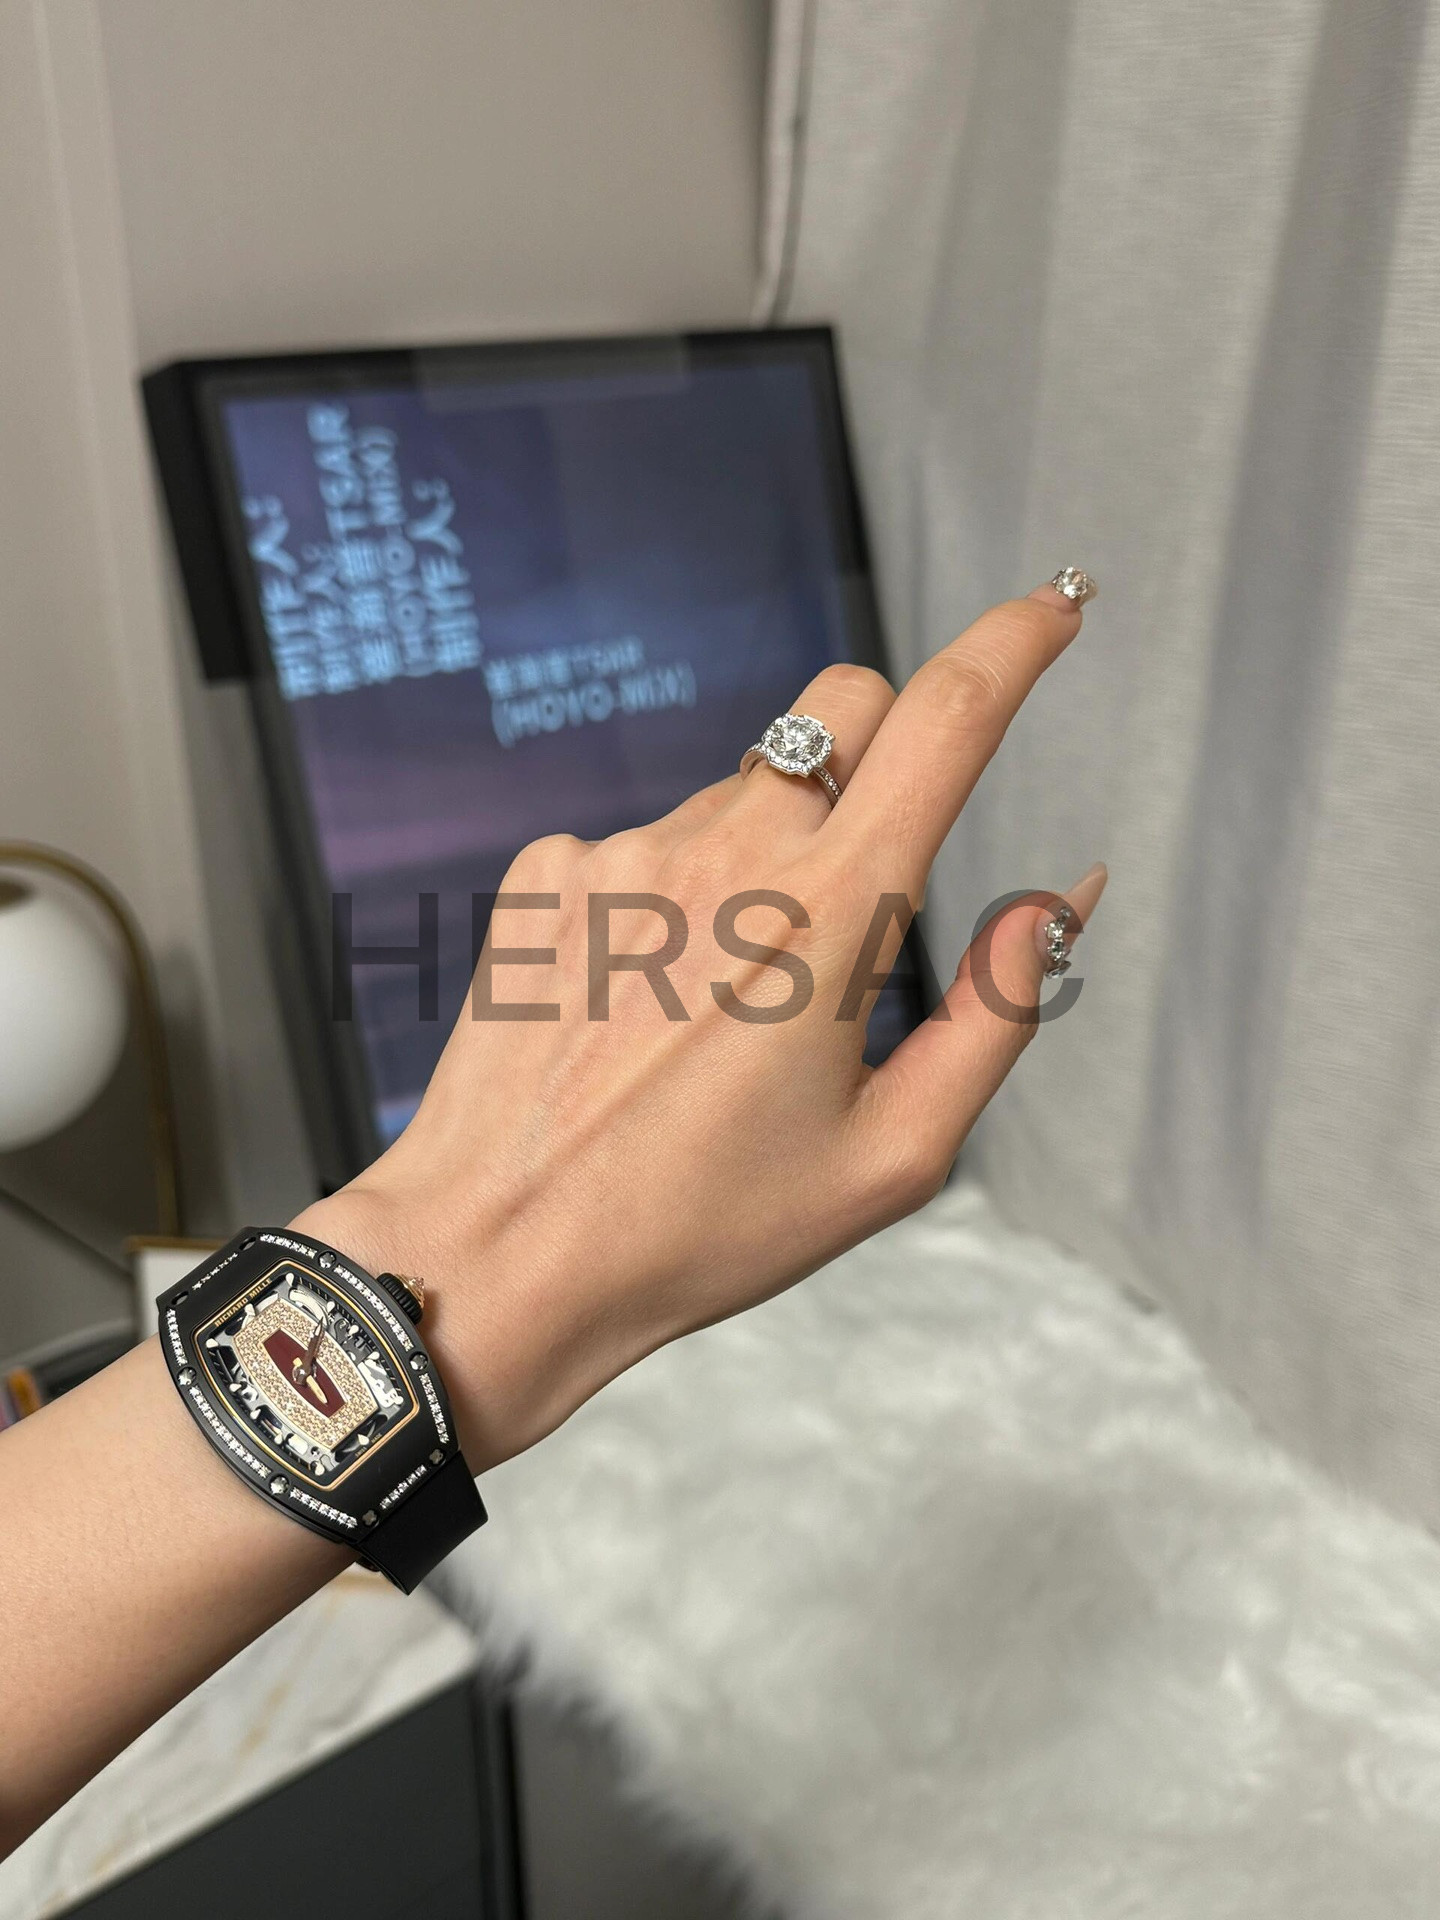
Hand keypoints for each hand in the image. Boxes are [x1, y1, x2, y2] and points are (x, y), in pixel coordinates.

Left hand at [295, 583, 1105, 1472]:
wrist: (496, 1252)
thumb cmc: (703, 1225)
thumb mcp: (892, 1156)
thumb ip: (999, 1012)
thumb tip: (1060, 894)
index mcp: (830, 913)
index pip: (947, 721)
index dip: (1015, 643)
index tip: (1054, 605)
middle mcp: (728, 847)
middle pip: (846, 708)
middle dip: (889, 750)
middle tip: (868, 883)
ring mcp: (625, 846)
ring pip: (744, 791)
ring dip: (768, 855)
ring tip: (721, 1005)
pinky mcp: (547, 867)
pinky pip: (647, 838)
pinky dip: (672, 892)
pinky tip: (640, 997)